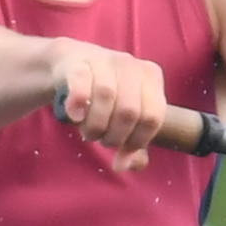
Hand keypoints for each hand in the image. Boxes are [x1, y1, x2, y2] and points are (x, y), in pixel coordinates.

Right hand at [46, 43, 167, 163]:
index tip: (123, 148)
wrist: (72, 64)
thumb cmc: (106, 97)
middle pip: (129, 112)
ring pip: (105, 97)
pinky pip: (80, 84)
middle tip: (103, 139)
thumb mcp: (125, 118)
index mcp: (151, 77)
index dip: (138, 141)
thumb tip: (126, 165)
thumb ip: (134, 144)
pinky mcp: (78, 62)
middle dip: (114, 136)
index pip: (153, 117)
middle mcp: (131, 65)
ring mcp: (105, 60)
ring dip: (95, 126)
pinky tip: (75, 117)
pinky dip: (78, 104)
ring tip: (88, 133)